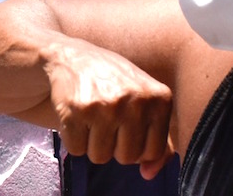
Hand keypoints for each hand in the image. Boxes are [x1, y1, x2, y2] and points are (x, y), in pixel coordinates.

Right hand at [42, 39, 174, 176]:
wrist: (73, 57)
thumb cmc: (114, 82)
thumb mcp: (145, 101)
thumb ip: (158, 139)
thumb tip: (149, 174)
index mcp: (159, 99)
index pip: (152, 151)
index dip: (136, 144)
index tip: (126, 124)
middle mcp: (135, 101)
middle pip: (126, 158)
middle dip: (113, 145)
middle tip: (106, 117)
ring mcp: (105, 105)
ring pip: (100, 157)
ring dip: (91, 143)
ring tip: (91, 115)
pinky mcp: (76, 110)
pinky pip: (76, 149)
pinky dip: (72, 138)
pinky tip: (76, 115)